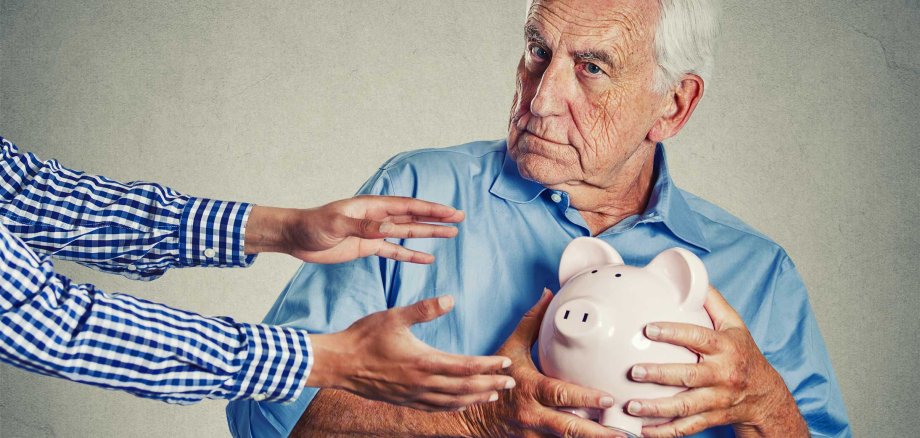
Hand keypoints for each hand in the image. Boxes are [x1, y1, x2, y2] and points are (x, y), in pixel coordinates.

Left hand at [244, 195, 464, 263]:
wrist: (297, 236)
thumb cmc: (313, 225)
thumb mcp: (336, 225)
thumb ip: (363, 226)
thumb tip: (388, 228)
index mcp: (372, 207)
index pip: (408, 207)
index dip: (431, 209)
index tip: (451, 211)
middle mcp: (377, 217)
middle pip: (414, 217)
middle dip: (437, 218)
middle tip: (460, 219)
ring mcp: (374, 233)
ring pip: (408, 233)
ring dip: (429, 234)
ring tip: (451, 234)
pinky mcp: (368, 248)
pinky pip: (394, 252)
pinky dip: (411, 255)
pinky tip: (427, 258)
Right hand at [306, 295, 515, 411]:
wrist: (339, 363)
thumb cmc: (365, 337)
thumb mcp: (394, 316)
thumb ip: (424, 309)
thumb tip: (451, 299)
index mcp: (423, 362)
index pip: (465, 366)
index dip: (488, 366)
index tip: (506, 363)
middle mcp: (422, 383)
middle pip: (465, 388)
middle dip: (491, 385)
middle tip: (511, 383)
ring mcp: (413, 395)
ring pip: (453, 401)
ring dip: (476, 398)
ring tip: (494, 394)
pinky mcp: (405, 401)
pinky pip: (436, 408)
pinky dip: (455, 407)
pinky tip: (462, 403)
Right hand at [462, 290, 624, 437]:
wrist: (472, 416)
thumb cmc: (495, 378)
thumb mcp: (510, 348)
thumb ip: (532, 322)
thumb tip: (548, 295)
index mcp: (530, 388)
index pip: (560, 393)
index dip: (585, 398)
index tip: (609, 399)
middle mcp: (533, 413)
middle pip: (568, 426)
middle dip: (597, 431)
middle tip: (623, 430)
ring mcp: (533, 433)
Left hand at [625, 286, 808, 436]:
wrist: (766, 394)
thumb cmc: (743, 353)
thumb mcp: (735, 324)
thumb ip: (712, 302)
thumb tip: (690, 276)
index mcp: (725, 347)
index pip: (698, 338)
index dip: (674, 333)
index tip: (649, 328)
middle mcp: (722, 374)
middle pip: (689, 375)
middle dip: (660, 374)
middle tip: (634, 371)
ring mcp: (718, 399)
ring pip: (686, 406)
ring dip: (657, 408)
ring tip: (632, 405)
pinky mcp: (713, 418)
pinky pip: (687, 427)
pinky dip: (665, 431)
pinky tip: (643, 429)